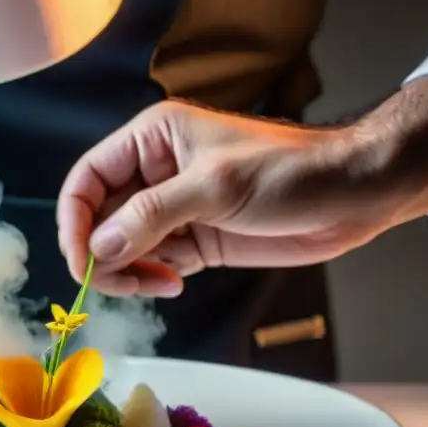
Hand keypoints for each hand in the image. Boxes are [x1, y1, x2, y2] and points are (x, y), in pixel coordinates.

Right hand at [57, 80, 427, 297]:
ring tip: (158, 285)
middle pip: (100, 219)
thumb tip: (99, 248)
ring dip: (128, 272)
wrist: (352, 195)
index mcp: (152, 140)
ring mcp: (175, 209)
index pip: (88, 179)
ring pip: (123, 247)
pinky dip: (153, 280)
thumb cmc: (291, 171)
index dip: (76, 220)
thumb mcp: (215, 187)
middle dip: (103, 253)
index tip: (81, 259)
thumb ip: (152, 215)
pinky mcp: (195, 239)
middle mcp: (156, 173)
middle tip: (121, 281)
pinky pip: (153, 263)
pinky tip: (174, 285)